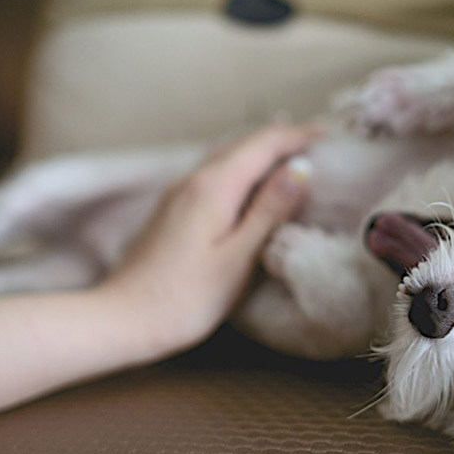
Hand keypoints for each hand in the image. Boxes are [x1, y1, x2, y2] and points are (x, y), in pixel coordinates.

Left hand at [100, 124, 316, 353]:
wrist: (123, 319)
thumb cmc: (186, 298)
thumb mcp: (238, 258)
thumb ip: (270, 211)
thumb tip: (301, 168)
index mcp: (214, 187)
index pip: (263, 144)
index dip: (298, 135)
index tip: (330, 134)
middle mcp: (194, 179)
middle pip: (244, 143)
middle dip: (282, 137)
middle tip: (318, 140)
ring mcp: (179, 192)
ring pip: (227, 155)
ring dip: (262, 150)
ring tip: (293, 154)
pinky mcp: (173, 209)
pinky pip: (215, 172)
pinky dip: (243, 167)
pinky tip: (253, 182)